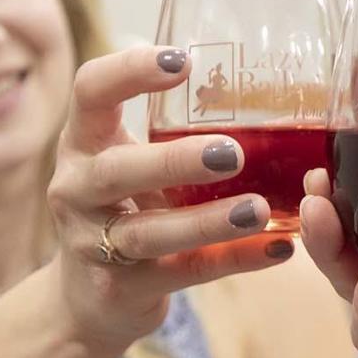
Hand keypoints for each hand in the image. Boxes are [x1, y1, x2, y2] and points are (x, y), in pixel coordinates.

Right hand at [48, 46, 290, 357]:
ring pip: (149, 233)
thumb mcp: (131, 161)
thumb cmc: (126, 207)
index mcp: (82, 143)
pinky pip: (184, 273)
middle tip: (232, 153)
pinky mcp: (123, 289)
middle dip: (173, 161)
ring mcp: (94, 244)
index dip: (128, 71)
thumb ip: (172, 131)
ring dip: (207, 221)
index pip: (90, 92)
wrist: (91, 297)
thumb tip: (266, 86)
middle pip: (115, 171)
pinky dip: (234, 260)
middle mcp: (77, 190)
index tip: (182, 60)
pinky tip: (279, 248)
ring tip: (258, 209)